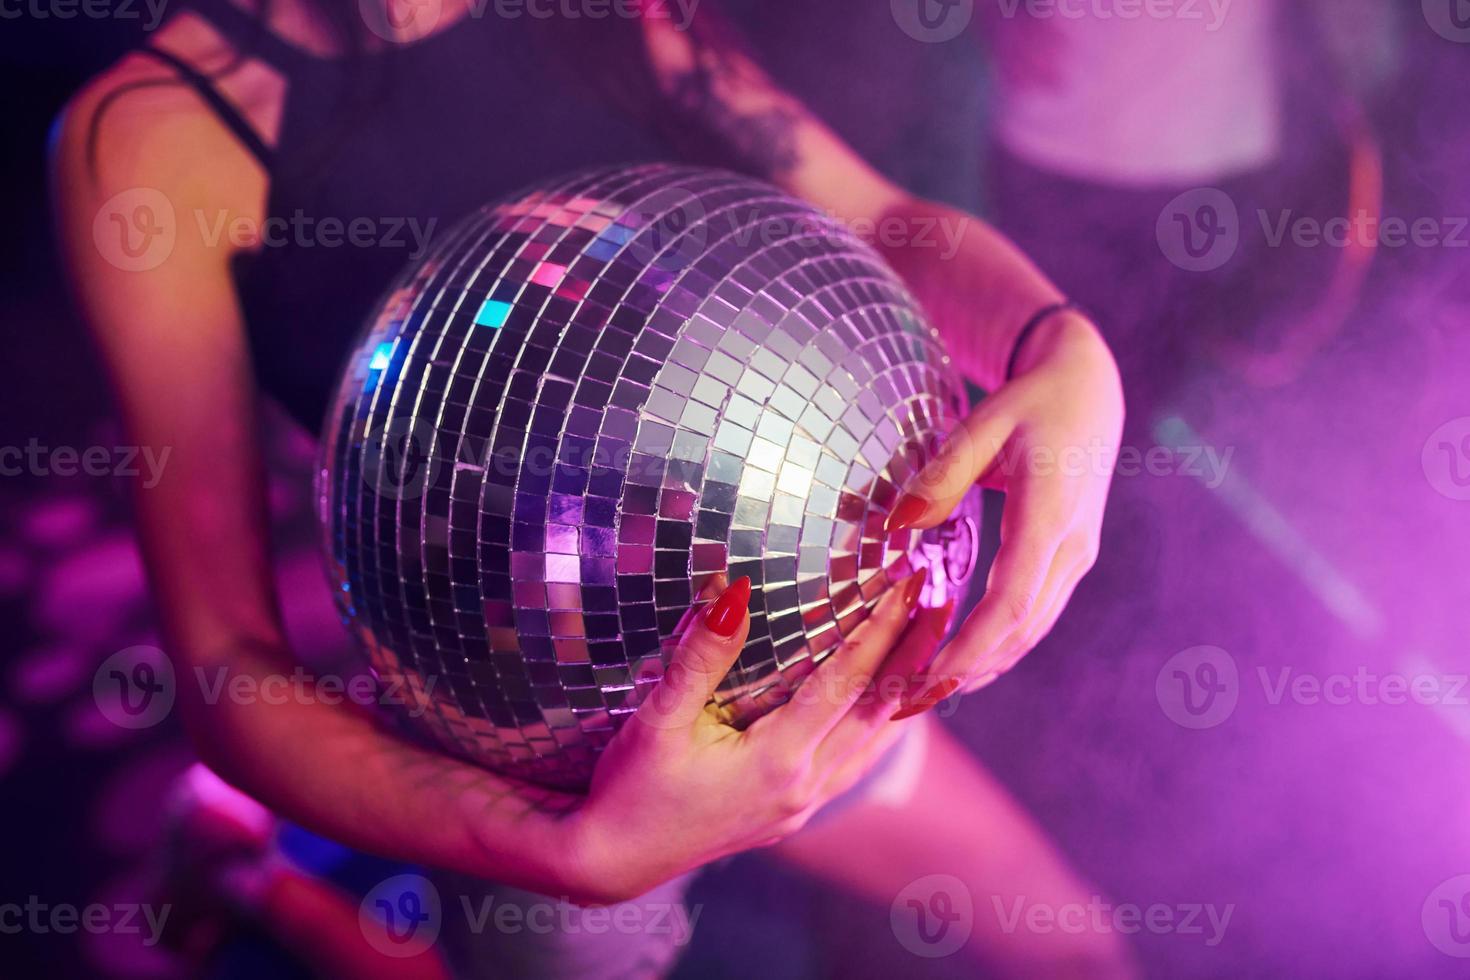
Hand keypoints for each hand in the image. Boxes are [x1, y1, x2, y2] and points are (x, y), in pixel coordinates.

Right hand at [565, 572, 951, 903]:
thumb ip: (702, 654)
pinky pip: (856, 762)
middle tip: (943, 597)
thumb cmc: (630, 788)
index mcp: (779, 760)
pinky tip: (889, 707)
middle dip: (914, 650)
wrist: (611, 861)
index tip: (912, 582)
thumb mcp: (659, 718)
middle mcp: (805, 786)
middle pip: (879, 708)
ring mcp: (803, 805)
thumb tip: (733, 589)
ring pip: (875, 740)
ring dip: (903, 688)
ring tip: (931, 642)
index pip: (849, 680)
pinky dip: (880, 726)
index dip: (884, 627)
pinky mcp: (792, 813)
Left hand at [887, 311, 1123, 699]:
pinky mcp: (1070, 560)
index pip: (1012, 599)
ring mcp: (1077, 556)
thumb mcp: (983, 422)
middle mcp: (1072, 545)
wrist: (1089, 391)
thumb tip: (896, 526)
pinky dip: (999, 646)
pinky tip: (963, 665)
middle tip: (908, 701)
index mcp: (1050, 513)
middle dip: (967, 670)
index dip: (972, 645)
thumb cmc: (1029, 401)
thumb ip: (940, 475)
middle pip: (1021, 628)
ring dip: (983, 667)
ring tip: (925, 694)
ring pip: (1031, 630)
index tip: (930, 675)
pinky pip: (1035, 615)